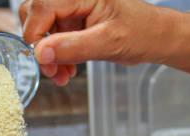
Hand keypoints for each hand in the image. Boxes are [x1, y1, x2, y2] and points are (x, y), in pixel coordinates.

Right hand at [19, 0, 174, 84]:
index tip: (42, 60)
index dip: (36, 35)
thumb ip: (74, 47)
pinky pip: (52, 36)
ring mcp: (71, 7)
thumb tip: (42, 53)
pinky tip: (67, 68)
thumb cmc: (142, 33)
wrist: (155, 37)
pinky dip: (56, 55)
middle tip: (52, 69)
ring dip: (47, 54)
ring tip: (62, 74)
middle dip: (40, 45)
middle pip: (34, 13)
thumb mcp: (109, 43)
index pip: (42, 6)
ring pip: (41, 27)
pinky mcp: (72, 20)